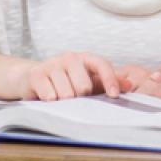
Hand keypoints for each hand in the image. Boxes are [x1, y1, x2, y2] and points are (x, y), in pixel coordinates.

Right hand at [12, 52, 130, 100]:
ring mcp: (52, 64)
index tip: (114, 95)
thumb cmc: (65, 81)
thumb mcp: (87, 80)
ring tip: (59, 99)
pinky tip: (48, 98)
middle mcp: (69, 57)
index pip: (101, 64)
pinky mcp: (37, 74)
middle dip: (81, 98)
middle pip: (84, 86)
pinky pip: (50, 96)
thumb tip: (128, 84)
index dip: (110, 80)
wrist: (32, 78)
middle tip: (74, 99)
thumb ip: (106, 82)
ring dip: (64, 103)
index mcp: (85, 58)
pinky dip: (51, 102)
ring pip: (66, 94)